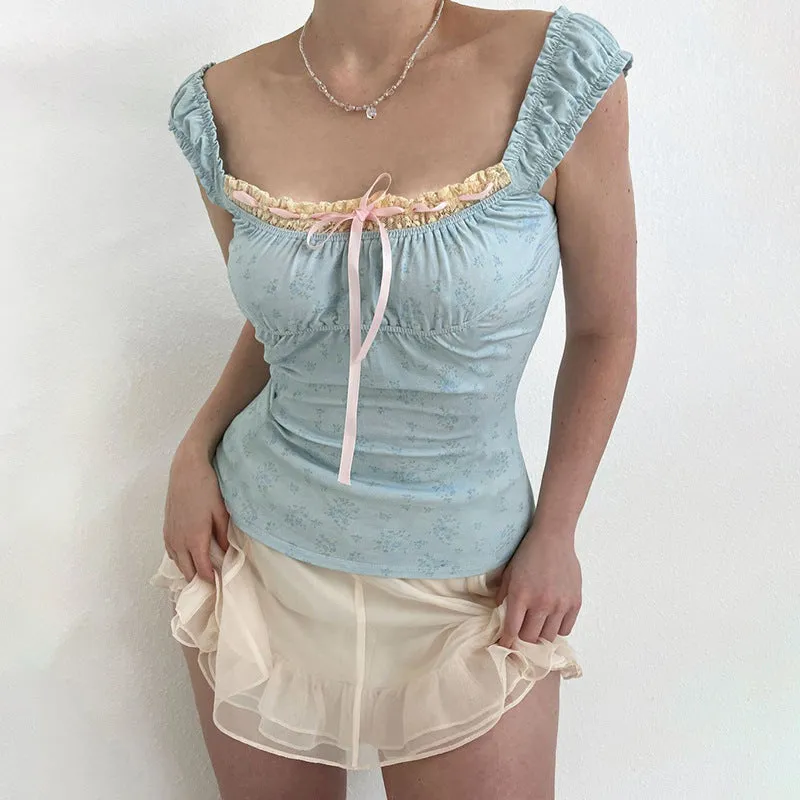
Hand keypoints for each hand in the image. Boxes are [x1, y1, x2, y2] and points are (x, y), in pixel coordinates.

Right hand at [162, 441, 229, 583]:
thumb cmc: (206, 488)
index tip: (220, 589)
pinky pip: (172, 552)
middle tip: (212, 587)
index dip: (211, 582)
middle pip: (187, 572)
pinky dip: (180, 560)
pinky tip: (189, 558)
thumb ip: (224, 536)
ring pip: (177, 563)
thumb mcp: (221, 512)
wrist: (186, 470)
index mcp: (194, 539)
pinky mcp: (166, 529)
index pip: (202, 570)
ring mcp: (170, 535)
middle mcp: (179, 541)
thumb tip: (227, 554)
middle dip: (199, 581)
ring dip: (188, 571)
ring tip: (202, 575)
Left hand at [494, 524, 581, 647]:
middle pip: (531, 638)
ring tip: (537, 630)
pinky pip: (566, 629)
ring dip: (540, 636)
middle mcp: (541, 603)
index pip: (512, 630)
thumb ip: (504, 596)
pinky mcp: (575, 603)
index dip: (507, 642)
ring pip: (549, 637)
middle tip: (520, 638)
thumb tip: (500, 614)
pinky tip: (552, 621)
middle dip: (523, 640)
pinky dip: (557, 629)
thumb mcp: (509, 573)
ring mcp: (560, 604)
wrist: (553, 538)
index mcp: (522, 595)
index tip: (505, 647)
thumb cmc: (528, 553)